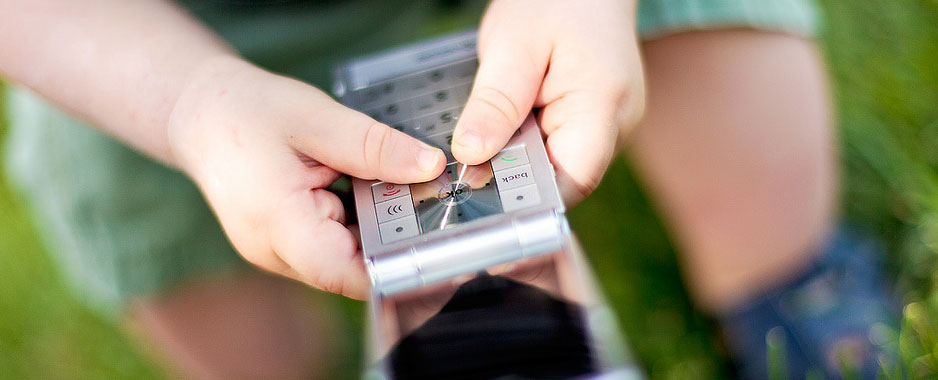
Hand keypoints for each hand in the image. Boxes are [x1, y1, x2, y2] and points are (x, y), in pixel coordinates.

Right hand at [167, 56, 445, 298]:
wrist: (200, 115)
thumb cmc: (246, 111)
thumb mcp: (316, 117)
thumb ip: (375, 146)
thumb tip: (430, 168)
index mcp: (275, 221)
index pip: (342, 273)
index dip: (394, 273)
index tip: (440, 258)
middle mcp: (275, 251)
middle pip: (351, 270)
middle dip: (397, 246)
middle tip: (438, 213)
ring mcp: (280, 253)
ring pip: (347, 260)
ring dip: (379, 232)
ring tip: (404, 193)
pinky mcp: (288, 246)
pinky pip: (336, 247)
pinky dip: (361, 224)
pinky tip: (374, 194)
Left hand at [452, 0, 644, 204]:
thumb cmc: (556, 1)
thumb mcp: (513, 44)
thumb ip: (495, 102)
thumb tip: (471, 155)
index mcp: (603, 106)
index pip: (572, 181)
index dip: (527, 200)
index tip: (480, 201)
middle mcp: (616, 125)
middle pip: (561, 178)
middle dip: (513, 181)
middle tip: (464, 173)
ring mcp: (608, 127)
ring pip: (555, 166)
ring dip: (517, 160)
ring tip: (483, 143)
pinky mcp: (593, 124)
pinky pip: (555, 148)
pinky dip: (525, 145)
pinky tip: (503, 130)